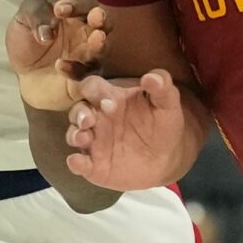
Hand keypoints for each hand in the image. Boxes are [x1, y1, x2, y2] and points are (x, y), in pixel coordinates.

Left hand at [6, 0, 108, 113]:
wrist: (21, 74)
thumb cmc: (27, 42)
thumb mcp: (23, 20)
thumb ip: (35, 15)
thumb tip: (48, 31)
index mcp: (75, 16)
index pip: (85, 4)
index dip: (77, 4)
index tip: (59, 10)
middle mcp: (86, 35)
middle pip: (104, 23)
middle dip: (102, 18)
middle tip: (96, 17)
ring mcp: (87, 58)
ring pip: (102, 50)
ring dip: (99, 44)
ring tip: (97, 39)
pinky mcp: (83, 80)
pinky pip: (86, 76)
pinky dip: (76, 71)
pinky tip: (59, 66)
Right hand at [65, 70, 187, 191]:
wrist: (168, 157)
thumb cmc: (163, 124)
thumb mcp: (167, 103)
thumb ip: (162, 86)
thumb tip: (151, 77)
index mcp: (110, 98)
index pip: (92, 87)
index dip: (95, 92)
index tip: (108, 101)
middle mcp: (97, 119)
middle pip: (78, 111)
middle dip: (79, 114)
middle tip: (89, 120)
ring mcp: (94, 142)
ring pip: (74, 135)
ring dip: (75, 135)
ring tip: (84, 138)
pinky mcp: (94, 165)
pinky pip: (79, 163)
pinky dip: (75, 163)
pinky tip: (77, 162)